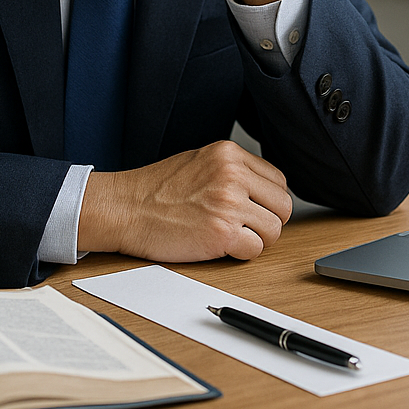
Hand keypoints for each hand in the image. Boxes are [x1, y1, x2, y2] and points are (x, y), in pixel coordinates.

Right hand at [77, 141, 293, 260]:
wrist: (125, 208)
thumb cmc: (156, 189)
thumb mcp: (200, 161)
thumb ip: (233, 170)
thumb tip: (262, 188)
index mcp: (229, 154)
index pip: (278, 180)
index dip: (268, 201)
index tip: (254, 210)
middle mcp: (233, 175)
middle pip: (282, 206)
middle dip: (268, 221)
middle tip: (245, 227)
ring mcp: (229, 204)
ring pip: (274, 230)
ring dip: (256, 240)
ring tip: (231, 237)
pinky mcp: (222, 233)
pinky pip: (255, 250)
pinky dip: (241, 254)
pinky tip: (221, 247)